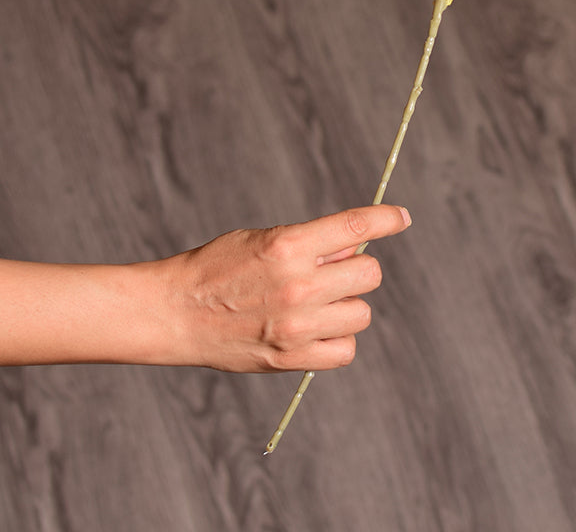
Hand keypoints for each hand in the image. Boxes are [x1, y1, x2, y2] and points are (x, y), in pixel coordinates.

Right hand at [155, 205, 410, 372]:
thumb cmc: (216, 268)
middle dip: (357, 270)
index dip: (386, 219)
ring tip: (318, 303)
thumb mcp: (262, 238)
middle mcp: (298, 285)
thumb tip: (354, 249)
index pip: (356, 227)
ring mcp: (296, 325)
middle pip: (369, 275)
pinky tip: (317, 329)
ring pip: (361, 313)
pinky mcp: (290, 358)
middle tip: (333, 273)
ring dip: (348, 305)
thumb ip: (311, 244)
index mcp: (289, 246)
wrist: (174, 312)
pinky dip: (338, 339)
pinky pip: (344, 351)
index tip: (401, 217)